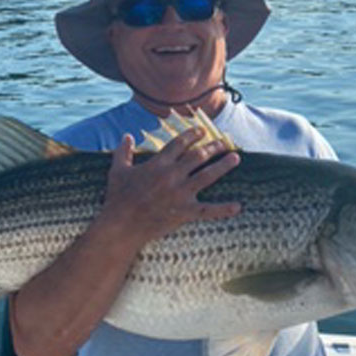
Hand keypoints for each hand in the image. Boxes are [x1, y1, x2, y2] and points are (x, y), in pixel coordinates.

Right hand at [97, 127, 240, 246]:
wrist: (121, 225)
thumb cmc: (117, 198)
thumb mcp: (117, 171)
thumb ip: (123, 151)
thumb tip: (126, 136)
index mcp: (158, 164)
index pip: (180, 144)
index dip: (192, 135)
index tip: (202, 131)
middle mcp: (172, 175)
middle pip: (198, 156)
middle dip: (213, 147)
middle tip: (224, 143)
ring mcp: (180, 194)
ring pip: (207, 176)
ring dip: (223, 166)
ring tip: (235, 158)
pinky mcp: (185, 212)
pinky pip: (208, 210)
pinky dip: (223, 209)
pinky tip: (237, 206)